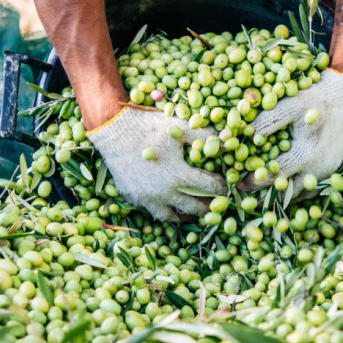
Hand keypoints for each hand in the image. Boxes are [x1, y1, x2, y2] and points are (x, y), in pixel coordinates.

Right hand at [88, 107, 225, 220]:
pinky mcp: (132, 198)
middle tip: (215, 207)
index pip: (208, 187)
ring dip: (184, 216)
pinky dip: (162, 209)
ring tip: (192, 213)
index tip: (224, 187)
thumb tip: (229, 143)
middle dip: (207, 208)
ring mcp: (146, 197)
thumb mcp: (180, 127)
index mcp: (178, 174)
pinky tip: (168, 204)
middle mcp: (163, 191)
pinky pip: (150, 210)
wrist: (113, 129)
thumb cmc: (149, 126)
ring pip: (170, 216)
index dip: (220, 187)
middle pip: (192, 207)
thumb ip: (206, 136)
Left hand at [243, 69, 342, 197]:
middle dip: (263, 192)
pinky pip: (308, 189)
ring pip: (297, 193)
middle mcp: (318, 166)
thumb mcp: (289, 105)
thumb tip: (240, 136)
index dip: (254, 179)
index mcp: (307, 150)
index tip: (238, 182)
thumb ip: (266, 121)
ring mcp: (325, 172)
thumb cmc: (313, 99)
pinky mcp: (330, 173)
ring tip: (257, 197)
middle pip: (285, 189)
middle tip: (244, 193)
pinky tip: (278, 188)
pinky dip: (292, 191)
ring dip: (277, 195)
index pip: (276, 171)